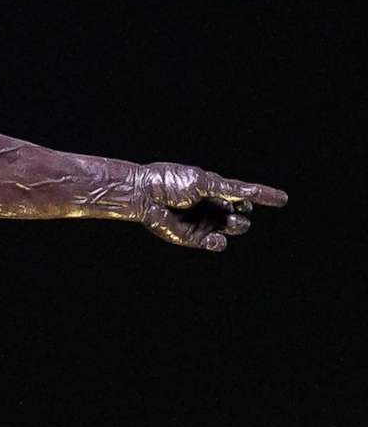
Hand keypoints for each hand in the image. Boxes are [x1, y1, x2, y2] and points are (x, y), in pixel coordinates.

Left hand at [122, 162, 283, 250]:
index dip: (264, 196)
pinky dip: (220, 242)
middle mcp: (214, 206)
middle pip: (242, 214)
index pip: (246, 193)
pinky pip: (216, 244)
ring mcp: (205, 222)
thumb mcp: (203, 182)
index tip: (282, 199)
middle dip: (243, 212)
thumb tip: (252, 192)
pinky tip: (216, 238)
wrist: (143, 195)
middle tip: (233, 209)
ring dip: (236, 225)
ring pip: (233, 228)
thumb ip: (228, 190)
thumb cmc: (170, 182)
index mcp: (218, 189)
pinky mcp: (193, 237)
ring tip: (228, 220)